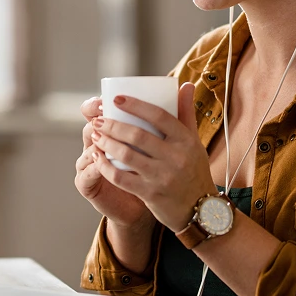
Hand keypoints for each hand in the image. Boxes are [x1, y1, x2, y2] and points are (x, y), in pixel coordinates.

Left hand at [89, 82, 216, 231]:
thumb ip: (186, 114)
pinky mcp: (151, 194)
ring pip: (127, 155)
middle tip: (98, 120)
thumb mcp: (194, 142)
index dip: (136, 105)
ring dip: (106, 144)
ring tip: (95, 136)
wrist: (200, 210)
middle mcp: (176, 157)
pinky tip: (97, 158)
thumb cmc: (194, 170)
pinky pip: (121, 178)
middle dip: (113, 126)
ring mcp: (163, 177)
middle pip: (138, 135)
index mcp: (186, 141)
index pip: (160, 116)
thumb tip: (185, 84)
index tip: (116, 99)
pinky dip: (106, 166)